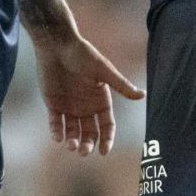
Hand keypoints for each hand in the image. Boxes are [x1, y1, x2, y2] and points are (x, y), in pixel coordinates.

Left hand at [35, 34, 143, 156]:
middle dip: (88, 144)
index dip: (107, 139)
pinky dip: (56, 132)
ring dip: (72, 141)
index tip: (104, 151)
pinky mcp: (53, 105)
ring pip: (73, 131)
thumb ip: (120, 85)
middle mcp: (86, 106)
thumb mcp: (103, 71)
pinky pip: (55, 123)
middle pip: (90, 133)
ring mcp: (69, 106)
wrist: (57, 45)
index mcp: (100, 100)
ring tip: (71, 145)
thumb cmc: (82, 55)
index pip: (107, 125)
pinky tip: (58, 137)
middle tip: (84, 151)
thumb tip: (142, 95)